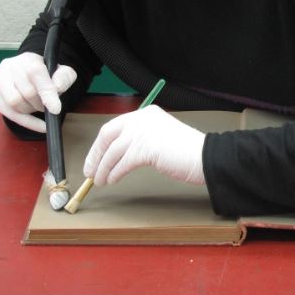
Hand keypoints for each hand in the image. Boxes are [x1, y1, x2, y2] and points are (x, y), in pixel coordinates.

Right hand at [0, 52, 76, 132]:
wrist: (27, 74)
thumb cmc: (46, 74)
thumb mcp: (62, 72)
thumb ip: (63, 77)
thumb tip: (57, 88)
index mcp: (28, 59)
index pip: (35, 73)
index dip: (46, 92)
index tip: (56, 109)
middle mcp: (9, 66)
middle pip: (26, 92)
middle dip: (41, 103)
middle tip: (47, 105)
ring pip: (14, 103)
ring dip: (31, 110)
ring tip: (37, 106)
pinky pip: (9, 114)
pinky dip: (27, 122)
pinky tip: (39, 125)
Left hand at [83, 105, 205, 185]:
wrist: (204, 156)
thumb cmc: (185, 151)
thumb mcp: (159, 137)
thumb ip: (140, 139)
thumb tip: (115, 155)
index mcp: (146, 114)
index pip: (113, 127)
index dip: (99, 145)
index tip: (94, 159)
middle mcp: (142, 119)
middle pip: (107, 135)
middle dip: (95, 155)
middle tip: (90, 172)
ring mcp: (143, 132)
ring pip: (112, 152)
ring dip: (103, 169)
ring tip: (101, 181)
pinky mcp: (145, 148)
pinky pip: (122, 163)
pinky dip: (114, 173)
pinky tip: (113, 180)